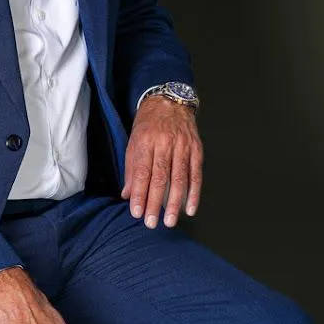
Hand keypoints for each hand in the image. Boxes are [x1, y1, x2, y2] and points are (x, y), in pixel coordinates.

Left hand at [120, 95, 202, 227]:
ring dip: (175, 203)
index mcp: (146, 141)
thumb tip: (128, 195)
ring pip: (179, 178)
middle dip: (155, 203)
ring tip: (170, 221)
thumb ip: (131, 168)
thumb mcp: (133, 141)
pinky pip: (196, 174)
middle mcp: (165, 143)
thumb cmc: (148, 123)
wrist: (169, 101)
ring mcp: (182, 146)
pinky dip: (194, 193)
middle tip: (152, 223)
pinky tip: (190, 208)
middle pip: (160, 178)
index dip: (140, 194)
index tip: (137, 213)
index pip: (142, 172)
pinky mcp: (196, 149)